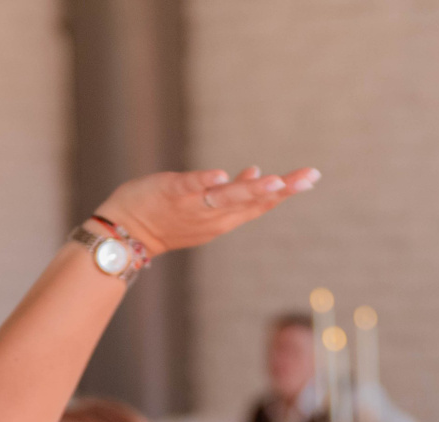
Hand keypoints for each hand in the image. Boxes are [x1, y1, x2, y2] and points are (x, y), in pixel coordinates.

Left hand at [94, 165, 319, 255]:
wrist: (127, 233)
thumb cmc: (167, 217)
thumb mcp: (204, 208)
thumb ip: (231, 193)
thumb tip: (255, 171)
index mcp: (224, 218)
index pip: (260, 204)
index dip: (286, 192)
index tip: (311, 178)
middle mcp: (213, 216)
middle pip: (252, 201)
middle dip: (280, 190)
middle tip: (308, 177)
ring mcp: (193, 206)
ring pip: (227, 198)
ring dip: (251, 190)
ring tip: (275, 181)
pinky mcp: (171, 193)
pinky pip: (190, 187)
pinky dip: (204, 182)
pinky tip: (220, 175)